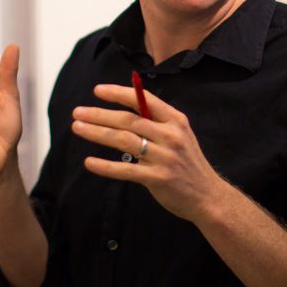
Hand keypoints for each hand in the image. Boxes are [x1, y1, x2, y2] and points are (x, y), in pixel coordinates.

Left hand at [71, 84, 228, 222]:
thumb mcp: (180, 135)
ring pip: (123, 141)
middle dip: (99, 114)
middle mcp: (170, 135)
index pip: (143, 100)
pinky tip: (89, 162)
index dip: (118, 93)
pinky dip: (105, 166)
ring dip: (97, 133)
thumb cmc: (187, 163)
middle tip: (77, 112)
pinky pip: (126, 170)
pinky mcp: (158, 179)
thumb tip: (127, 105)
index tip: (97, 90)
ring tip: (78, 128)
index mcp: (175, 120)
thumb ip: (157, 121)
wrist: (209, 196)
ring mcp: (164, 157)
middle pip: (128, 120)